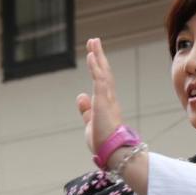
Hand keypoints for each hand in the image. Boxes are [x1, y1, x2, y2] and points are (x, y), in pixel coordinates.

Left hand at [77, 38, 125, 156]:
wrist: (114, 153)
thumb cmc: (104, 143)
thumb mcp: (90, 123)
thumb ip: (85, 110)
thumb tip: (80, 95)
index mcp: (107, 104)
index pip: (103, 81)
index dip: (99, 67)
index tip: (94, 55)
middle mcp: (109, 99)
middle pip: (104, 72)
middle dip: (99, 56)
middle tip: (94, 41)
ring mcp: (107, 99)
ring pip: (102, 72)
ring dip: (97, 56)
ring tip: (93, 41)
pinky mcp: (103, 101)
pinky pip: (99, 80)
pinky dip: (95, 67)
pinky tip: (91, 56)